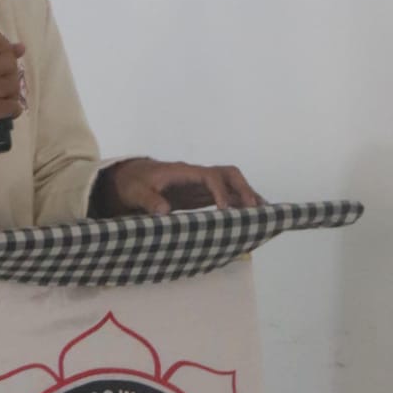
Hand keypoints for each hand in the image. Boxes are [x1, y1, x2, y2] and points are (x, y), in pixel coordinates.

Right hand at [0, 30, 24, 167]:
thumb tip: (20, 48)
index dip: (3, 47)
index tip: (0, 59)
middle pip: (8, 60)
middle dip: (10, 73)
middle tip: (0, 85)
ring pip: (13, 83)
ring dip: (11, 94)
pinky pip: (13, 104)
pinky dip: (11, 109)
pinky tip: (0, 111)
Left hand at [91, 158, 262, 216]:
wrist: (128, 179)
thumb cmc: (132, 183)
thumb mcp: (136, 191)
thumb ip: (148, 200)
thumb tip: (164, 211)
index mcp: (183, 172)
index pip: (210, 176)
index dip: (220, 192)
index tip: (225, 211)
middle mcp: (196, 176)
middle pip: (228, 174)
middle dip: (243, 189)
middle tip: (255, 210)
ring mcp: (200, 185)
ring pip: (231, 185)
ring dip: (247, 198)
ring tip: (264, 216)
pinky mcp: (201, 196)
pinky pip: (226, 197)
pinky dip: (239, 206)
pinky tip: (249, 220)